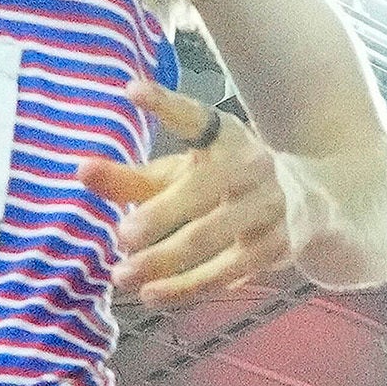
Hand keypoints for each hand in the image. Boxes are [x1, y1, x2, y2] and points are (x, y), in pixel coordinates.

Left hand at [79, 80, 299, 305]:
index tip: (133, 90)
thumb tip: (81, 172)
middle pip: (200, 191)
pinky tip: (154, 295)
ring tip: (124, 276)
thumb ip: (130, 178)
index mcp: (224, 136)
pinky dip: (186, 286)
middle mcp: (251, 166)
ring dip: (164, 260)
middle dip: (159, 215)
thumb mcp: (178, 174)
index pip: (194, 117)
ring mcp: (267, 207)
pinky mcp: (273, 247)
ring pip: (209, 238)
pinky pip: (224, 272)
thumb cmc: (220, 184)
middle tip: (122, 235)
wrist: (304, 203)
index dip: (165, 104)